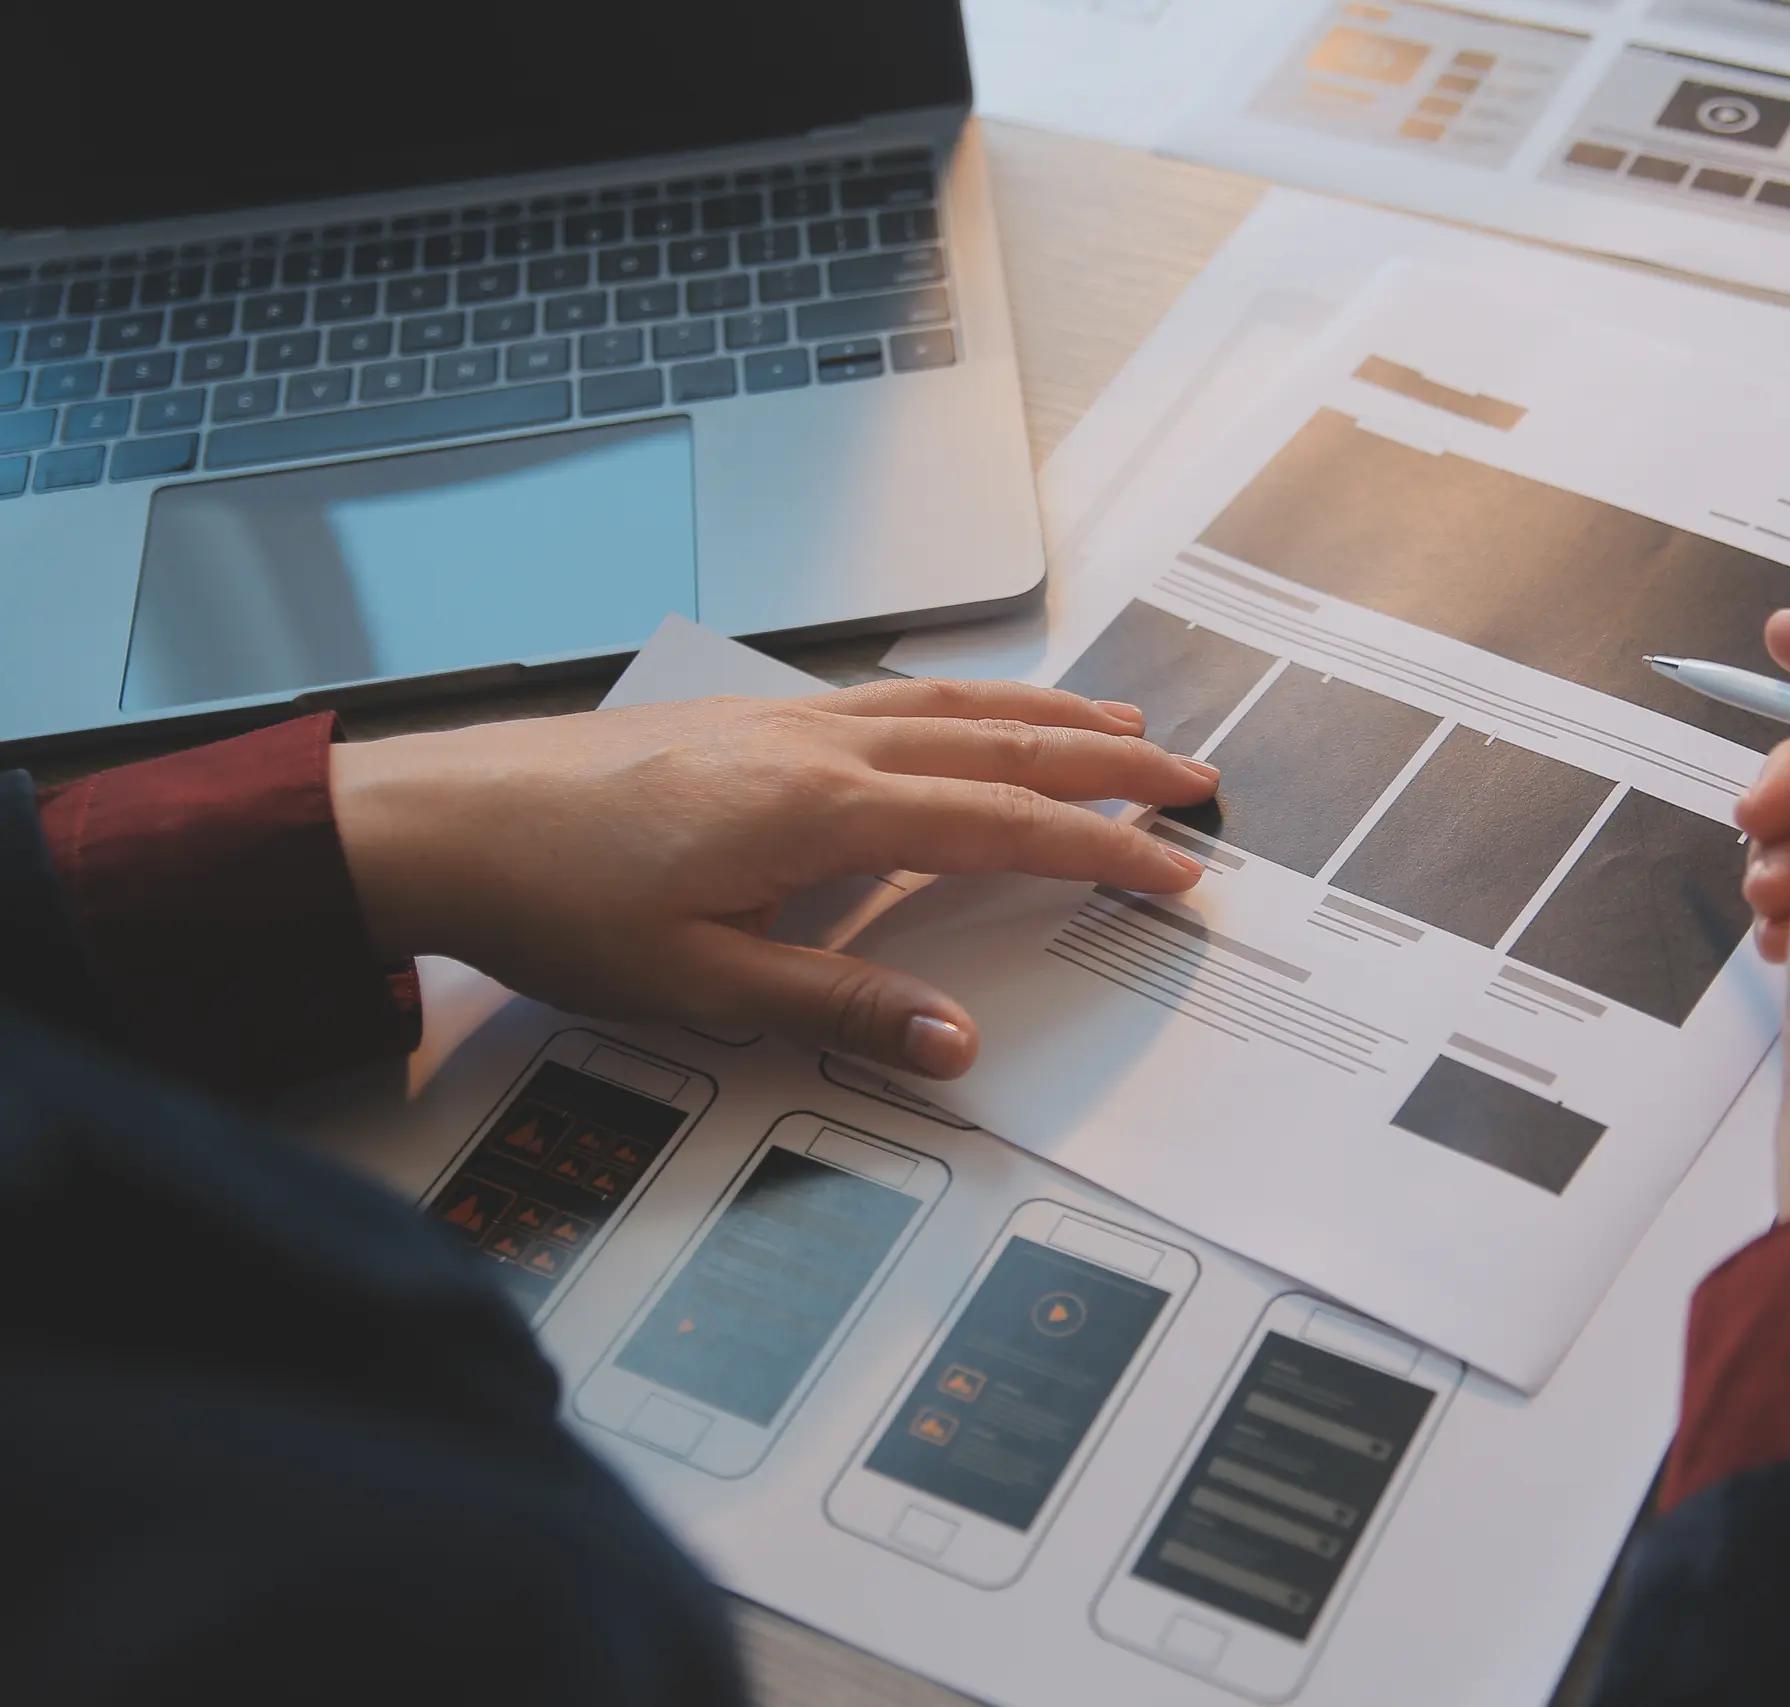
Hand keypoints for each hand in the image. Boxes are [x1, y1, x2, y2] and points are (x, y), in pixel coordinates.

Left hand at [331, 679, 1219, 1078]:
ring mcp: (787, 720)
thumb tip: (959, 1043)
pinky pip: (897, 697)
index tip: (1179, 871)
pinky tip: (974, 711)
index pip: (1003, 826)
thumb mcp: (703, 984)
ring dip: (1049, 715)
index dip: (1102, 851)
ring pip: (954, 706)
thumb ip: (843, 1005)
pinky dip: (968, 702)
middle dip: (1109, 764)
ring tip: (1121, 720)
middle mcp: (822, 747)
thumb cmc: (556, 903)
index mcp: (826, 811)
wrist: (441, 820)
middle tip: (1195, 779)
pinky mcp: (751, 717)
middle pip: (1001, 746)